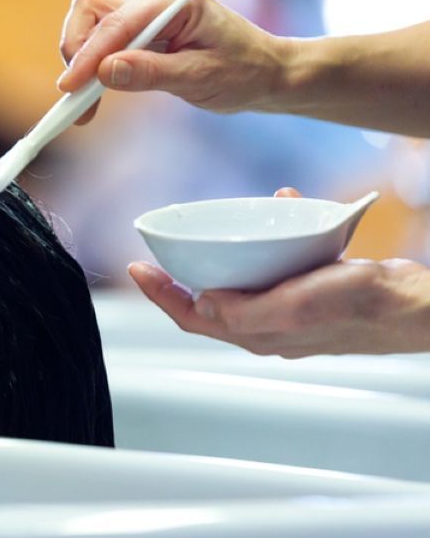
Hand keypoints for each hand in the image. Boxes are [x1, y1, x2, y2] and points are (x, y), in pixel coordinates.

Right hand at [57, 0, 290, 124]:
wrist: (265, 71)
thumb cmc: (242, 71)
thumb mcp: (199, 78)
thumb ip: (150, 73)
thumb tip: (105, 70)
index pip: (116, 23)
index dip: (87, 56)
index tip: (69, 88)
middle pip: (92, 9)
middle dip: (78, 52)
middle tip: (78, 99)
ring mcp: (144, 6)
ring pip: (90, 17)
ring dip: (81, 53)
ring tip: (87, 98)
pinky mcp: (139, 23)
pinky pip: (101, 32)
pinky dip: (91, 58)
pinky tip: (97, 88)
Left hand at [127, 189, 429, 356]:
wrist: (417, 305)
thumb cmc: (364, 307)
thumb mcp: (297, 305)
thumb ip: (246, 311)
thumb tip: (201, 303)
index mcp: (259, 333)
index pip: (194, 317)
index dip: (161, 295)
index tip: (137, 269)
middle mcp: (270, 325)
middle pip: (210, 302)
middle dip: (181, 276)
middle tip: (158, 253)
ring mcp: (292, 308)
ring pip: (245, 279)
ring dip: (229, 250)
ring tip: (217, 223)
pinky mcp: (316, 289)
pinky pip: (284, 260)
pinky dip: (278, 234)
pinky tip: (287, 204)